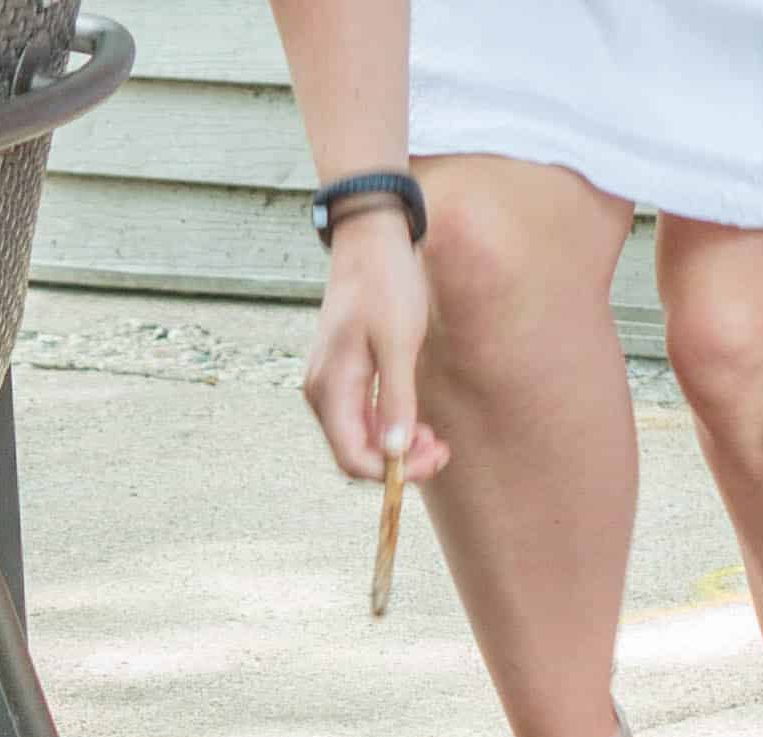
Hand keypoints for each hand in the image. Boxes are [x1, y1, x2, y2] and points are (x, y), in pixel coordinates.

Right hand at [300, 214, 448, 486]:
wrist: (370, 240)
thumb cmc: (386, 284)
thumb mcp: (399, 342)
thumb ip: (396, 400)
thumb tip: (394, 452)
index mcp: (331, 388)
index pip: (353, 458)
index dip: (392, 471)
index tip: (433, 458)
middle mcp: (321, 393)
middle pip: (354, 453)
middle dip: (397, 460)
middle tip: (441, 449)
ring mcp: (328, 384)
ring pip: (358, 438)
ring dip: (394, 445)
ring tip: (432, 435)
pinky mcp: (341, 374)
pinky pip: (360, 417)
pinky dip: (387, 425)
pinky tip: (415, 417)